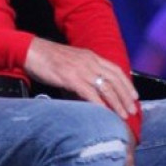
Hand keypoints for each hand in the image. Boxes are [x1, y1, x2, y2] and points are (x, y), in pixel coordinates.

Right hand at [24, 37, 139, 120]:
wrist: (31, 51)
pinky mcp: (70, 78)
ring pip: (106, 87)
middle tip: (132, 110)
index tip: (134, 97)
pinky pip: (89, 93)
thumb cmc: (48, 58)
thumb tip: (92, 89)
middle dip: (126, 97)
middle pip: (115, 80)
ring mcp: (81, 69)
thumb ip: (84, 72)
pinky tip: (104, 113)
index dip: (127, 84)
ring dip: (117, 102)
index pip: (116, 70)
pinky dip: (99, 104)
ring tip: (123, 115)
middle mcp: (89, 62)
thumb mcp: (72, 62)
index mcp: (91, 56)